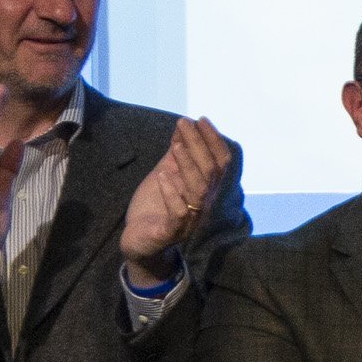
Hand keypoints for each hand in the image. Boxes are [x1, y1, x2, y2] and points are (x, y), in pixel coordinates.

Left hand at [118, 115, 234, 284]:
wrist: (141, 241)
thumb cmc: (156, 207)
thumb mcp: (166, 174)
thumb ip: (177, 154)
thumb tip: (183, 126)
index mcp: (206, 190)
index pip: (220, 163)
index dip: (213, 141)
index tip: (200, 119)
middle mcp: (204, 205)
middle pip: (211, 173)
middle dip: (199, 146)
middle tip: (185, 124)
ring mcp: (191, 220)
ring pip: (199, 191)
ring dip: (188, 167)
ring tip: (175, 147)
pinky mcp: (172, 231)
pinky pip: (179, 213)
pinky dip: (171, 193)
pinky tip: (163, 177)